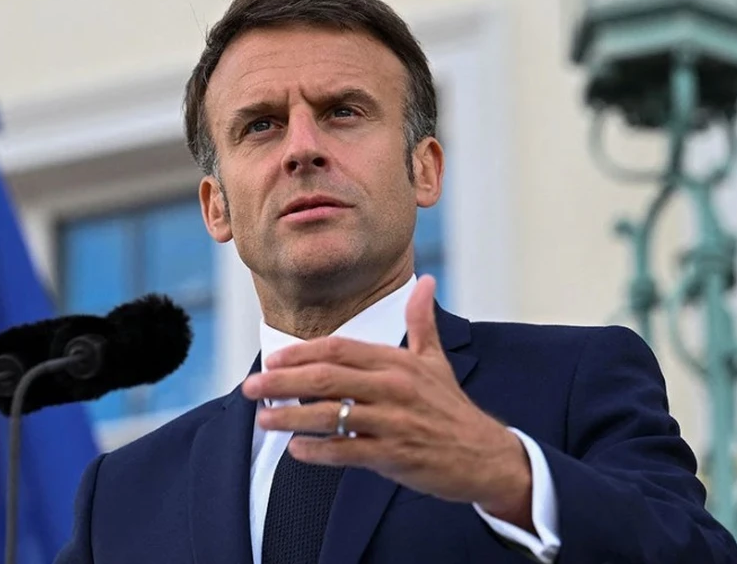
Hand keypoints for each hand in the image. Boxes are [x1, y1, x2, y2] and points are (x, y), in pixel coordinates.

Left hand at [241, 275, 534, 529]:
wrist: (485, 455)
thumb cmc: (451, 406)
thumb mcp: (436, 360)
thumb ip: (422, 321)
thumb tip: (427, 281)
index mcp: (398, 361)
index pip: (339, 349)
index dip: (301, 353)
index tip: (272, 357)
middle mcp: (394, 387)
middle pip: (326, 378)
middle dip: (282, 381)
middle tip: (251, 386)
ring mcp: (394, 422)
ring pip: (331, 415)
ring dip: (291, 418)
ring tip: (263, 418)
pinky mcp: (395, 456)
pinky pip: (347, 452)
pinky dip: (318, 451)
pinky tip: (295, 451)